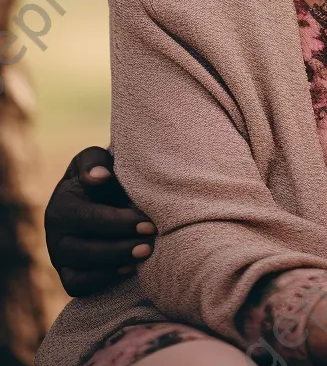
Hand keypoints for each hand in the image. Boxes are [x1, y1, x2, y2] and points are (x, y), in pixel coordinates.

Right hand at [44, 146, 155, 295]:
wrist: (99, 194)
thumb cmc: (102, 174)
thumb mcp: (95, 160)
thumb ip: (94, 162)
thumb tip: (100, 176)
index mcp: (61, 205)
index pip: (90, 219)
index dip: (121, 223)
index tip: (150, 224)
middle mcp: (55, 235)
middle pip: (85, 250)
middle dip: (121, 248)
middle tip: (151, 244)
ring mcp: (60, 257)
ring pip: (82, 271)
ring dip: (116, 265)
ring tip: (146, 255)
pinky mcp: (67, 274)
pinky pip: (78, 286)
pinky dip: (102, 281)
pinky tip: (130, 270)